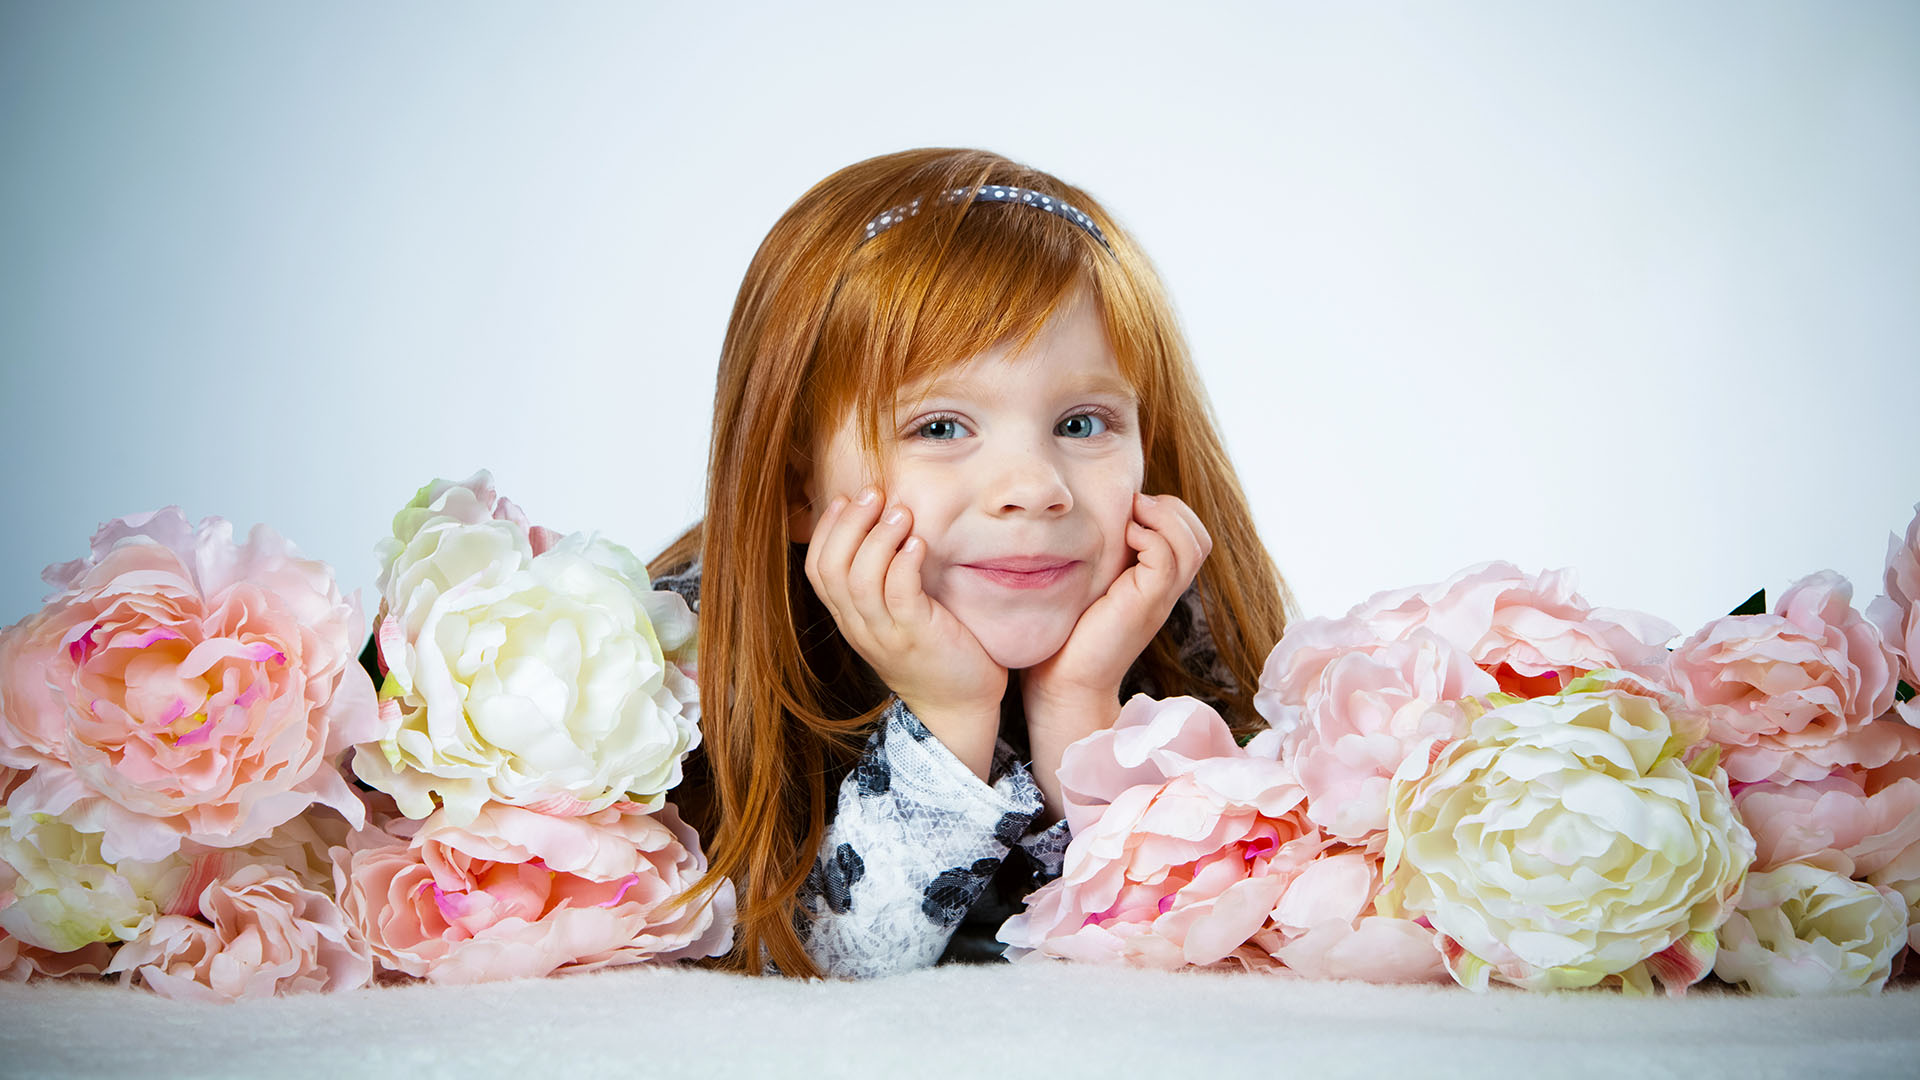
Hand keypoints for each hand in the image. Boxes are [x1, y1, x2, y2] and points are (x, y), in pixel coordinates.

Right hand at [803, 487, 1006, 779]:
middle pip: (832, 569)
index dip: (828, 530)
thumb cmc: (935, 652)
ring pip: (860, 581)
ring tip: (901, 513)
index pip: (817, 569)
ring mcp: (886, 635)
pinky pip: (899, 596)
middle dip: (849, 524)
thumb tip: (885, 524)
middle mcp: (860, 627)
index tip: (848, 499)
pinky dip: (903, 564)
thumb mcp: (898, 615)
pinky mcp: (918, 638)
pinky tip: (918, 545)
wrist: (959, 707)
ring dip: (878, 539)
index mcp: (851, 619)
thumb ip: (885, 579)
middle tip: (875, 494)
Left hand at [1022, 492, 1211, 816]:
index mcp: (1155, 583)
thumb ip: (1103, 556)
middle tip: (1133, 507)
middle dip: (1172, 509)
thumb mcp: (1090, 584)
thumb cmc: (1067, 634)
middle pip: (1199, 538)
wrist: (1065, 682)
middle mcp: (1165, 590)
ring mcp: (1159, 598)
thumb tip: (1089, 514)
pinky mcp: (1146, 604)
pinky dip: (1149, 536)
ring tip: (1130, 518)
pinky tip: (1122, 539)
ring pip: (1192, 544)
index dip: (1168, 511)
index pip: (1190, 535)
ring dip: (1164, 517)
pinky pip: (1166, 558)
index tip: (1128, 508)